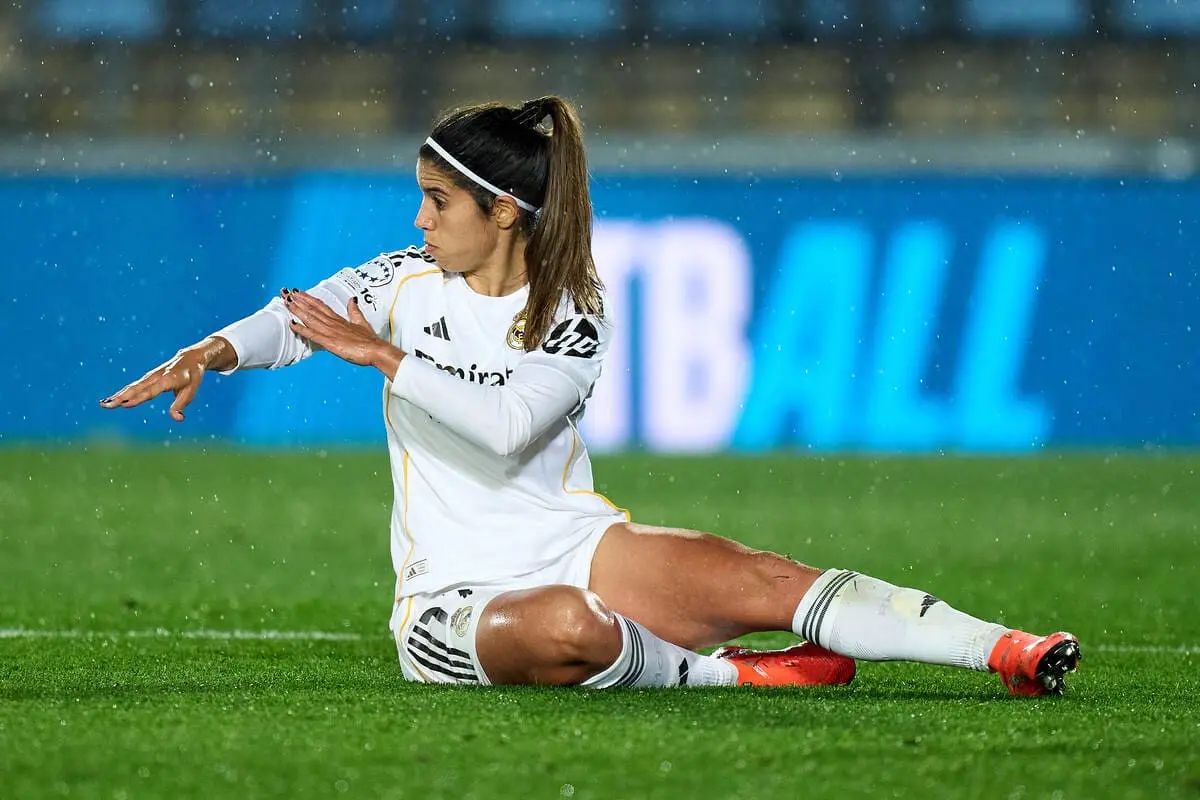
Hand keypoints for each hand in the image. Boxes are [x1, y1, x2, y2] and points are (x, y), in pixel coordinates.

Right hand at [99, 337, 228, 420]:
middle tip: (106, 406)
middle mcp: (156, 376)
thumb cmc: (192, 376)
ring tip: (104, 404)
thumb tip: (177, 418)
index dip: (138, 398)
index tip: (124, 405)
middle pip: (136, 389)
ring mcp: (150, 376)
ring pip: (132, 387)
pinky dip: (122, 392)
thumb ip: (181, 404)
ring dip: (118, 395)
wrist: (190, 358)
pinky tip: (112, 400)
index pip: (150, 391)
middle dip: (121, 397)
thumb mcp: (191, 391)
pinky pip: (134, 386)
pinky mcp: (147, 378)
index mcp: (168, 379)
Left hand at [284, 289, 390, 368]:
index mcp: (339, 319)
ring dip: (297, 310)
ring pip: (311, 318)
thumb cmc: (370, 340)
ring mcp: (331, 332)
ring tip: (286, 302)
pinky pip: (313, 335)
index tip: (298, 292)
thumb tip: (352, 299)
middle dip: (298, 300)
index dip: (308, 298)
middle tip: (285, 292)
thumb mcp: (362, 322)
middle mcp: (333, 323)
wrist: (376, 350)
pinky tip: (292, 324)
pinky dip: (302, 330)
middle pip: (312, 309)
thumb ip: (354, 311)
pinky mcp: (331, 342)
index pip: (320, 305)